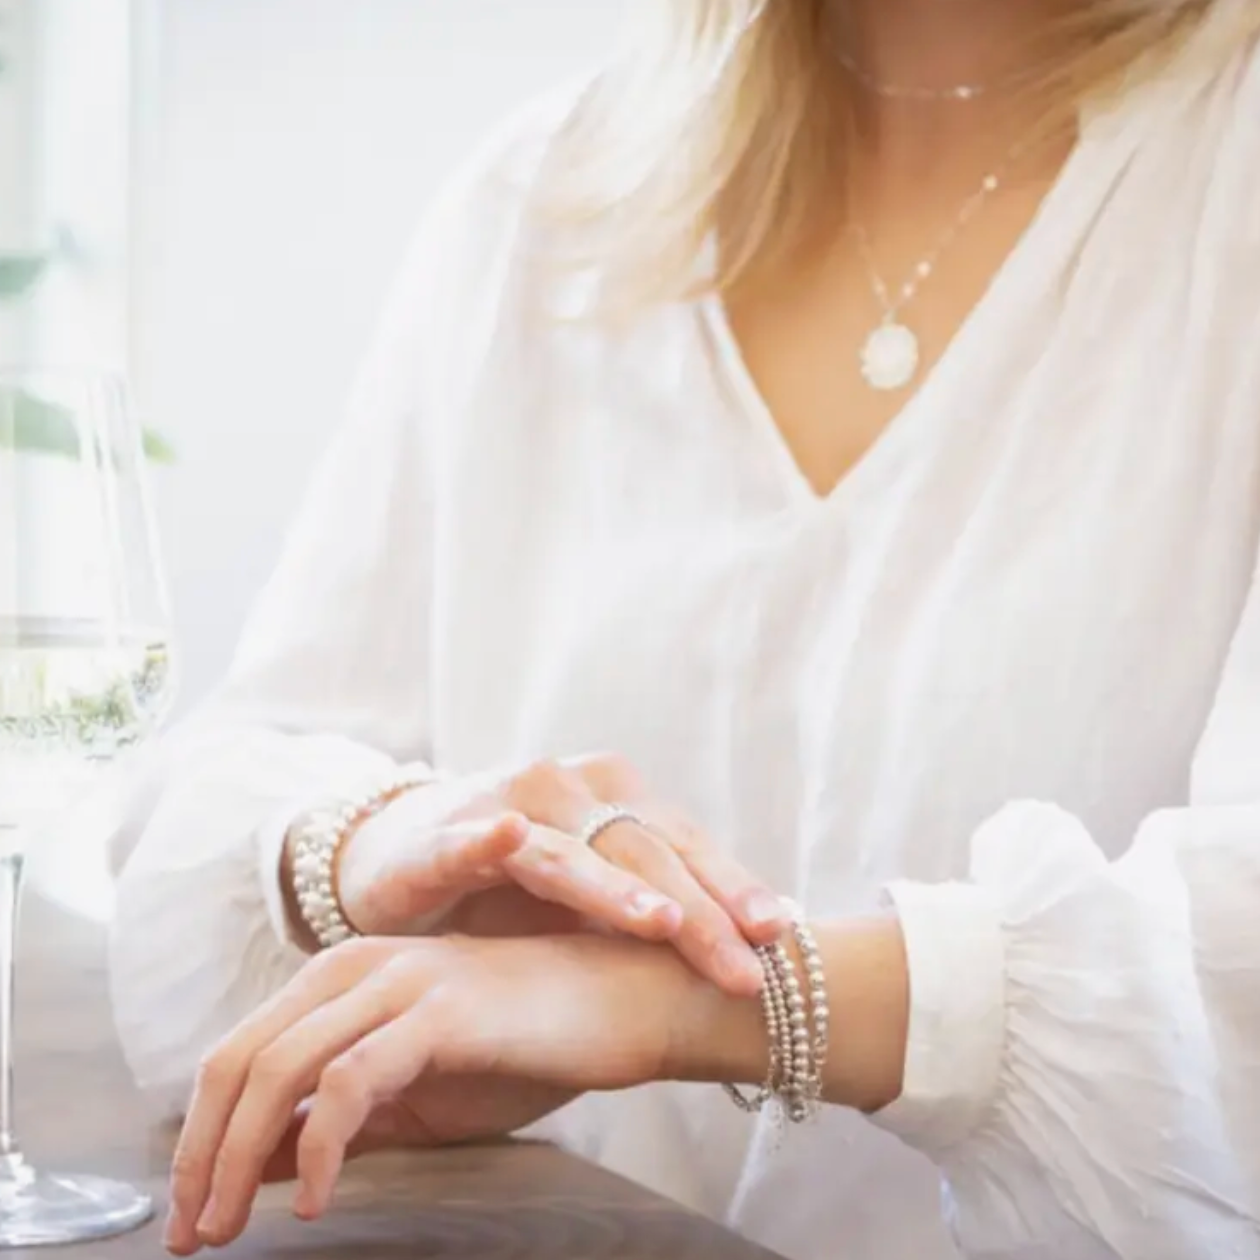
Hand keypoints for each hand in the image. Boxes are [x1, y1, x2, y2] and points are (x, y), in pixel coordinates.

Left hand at [164, 933, 714, 1254]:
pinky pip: (352, 1080)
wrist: (631, 1003)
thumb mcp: (417, 1091)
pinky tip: (315, 1197)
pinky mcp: (442, 1010)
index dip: (199, 1136)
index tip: (187, 1213)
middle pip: (241, 1059)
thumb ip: (337, 1117)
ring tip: (229, 1229)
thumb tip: (253, 1165)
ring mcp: (402, 982)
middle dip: (201, 1154)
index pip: (239, 1051)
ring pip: (281, 1068)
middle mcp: (361, 966)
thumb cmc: (530, 1045)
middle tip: (191, 1236)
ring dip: (237, 1158)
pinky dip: (317, 1145)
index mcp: (347, 975)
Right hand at [327, 752, 788, 993]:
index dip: (734, 888)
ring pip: (567, 853)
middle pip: (643, 855)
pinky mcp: (441, 836)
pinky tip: (504, 833)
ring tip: (657, 920)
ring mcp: (505, 809)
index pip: (686, 848)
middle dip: (698, 914)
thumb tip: (760, 967)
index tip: (781, 936)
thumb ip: (657, 920)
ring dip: (611, 887)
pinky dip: (482, 837)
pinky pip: (464, 840)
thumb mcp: (593, 904)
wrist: (402, 855)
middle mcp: (570, 796)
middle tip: (742, 966)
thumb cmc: (515, 886)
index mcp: (616, 807)